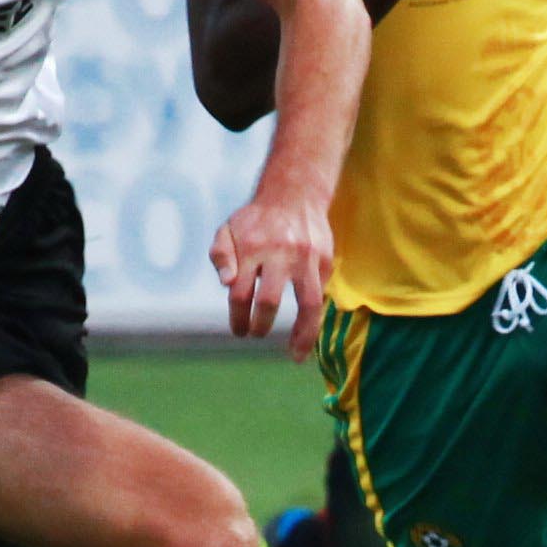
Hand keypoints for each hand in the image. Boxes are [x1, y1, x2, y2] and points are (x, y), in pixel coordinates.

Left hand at [209, 187, 333, 360]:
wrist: (295, 192)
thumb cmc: (256, 220)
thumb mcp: (228, 229)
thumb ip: (221, 255)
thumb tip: (225, 284)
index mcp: (251, 246)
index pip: (239, 292)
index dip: (237, 317)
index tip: (239, 330)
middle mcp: (280, 252)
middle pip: (268, 300)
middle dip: (259, 325)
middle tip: (254, 333)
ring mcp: (306, 257)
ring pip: (308, 304)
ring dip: (301, 334)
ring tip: (295, 354)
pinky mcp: (325, 260)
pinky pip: (320, 295)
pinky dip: (313, 318)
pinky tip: (305, 333)